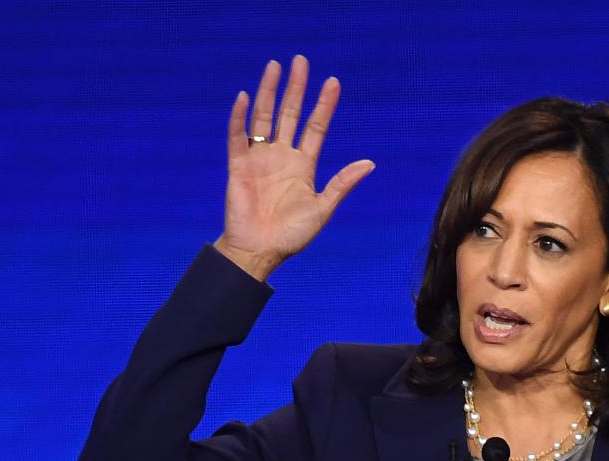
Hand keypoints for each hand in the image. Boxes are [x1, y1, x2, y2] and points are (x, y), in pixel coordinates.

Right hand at [214, 54, 374, 280]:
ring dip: (268, 92)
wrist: (260, 251)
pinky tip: (243, 97)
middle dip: (296, 88)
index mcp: (303, 165)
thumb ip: (342, 184)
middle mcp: (281, 156)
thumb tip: (370, 163)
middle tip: (301, 60)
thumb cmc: (292, 235)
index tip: (333, 82)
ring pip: (264, 117)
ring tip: (275, 67)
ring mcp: (259, 158)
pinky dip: (239, 117)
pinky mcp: (238, 166)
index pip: (315, 127)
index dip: (324, 105)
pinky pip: (238, 136)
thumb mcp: (323, 208)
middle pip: (290, 114)